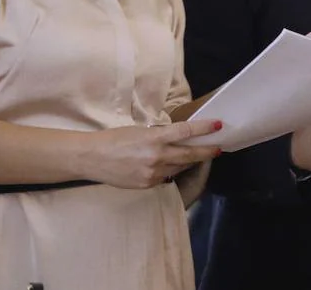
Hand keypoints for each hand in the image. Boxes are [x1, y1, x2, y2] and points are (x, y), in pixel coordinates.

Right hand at [82, 120, 221, 188]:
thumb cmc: (114, 139)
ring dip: (190, 162)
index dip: (204, 128)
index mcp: (154, 138)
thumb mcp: (139, 131)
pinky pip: (166, 176)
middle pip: (189, 154)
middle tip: (218, 148)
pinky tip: (173, 165)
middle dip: (206, 151)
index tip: (217, 125)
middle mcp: (157, 156)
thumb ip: (159, 135)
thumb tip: (176, 138)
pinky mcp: (148, 184)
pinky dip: (172, 170)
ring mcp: (153, 173)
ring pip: (179, 167)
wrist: (92, 158)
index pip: (186, 132)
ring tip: (199, 156)